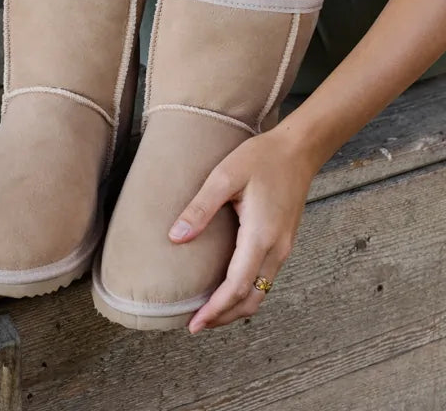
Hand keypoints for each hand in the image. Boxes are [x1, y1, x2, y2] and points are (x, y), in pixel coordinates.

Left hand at [168, 125, 318, 332]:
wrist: (299, 149)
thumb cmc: (261, 158)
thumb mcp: (224, 177)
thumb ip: (200, 208)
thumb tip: (176, 237)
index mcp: (261, 236)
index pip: (237, 287)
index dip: (215, 310)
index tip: (194, 324)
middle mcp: (276, 248)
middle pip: (252, 298)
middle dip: (224, 316)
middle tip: (196, 325)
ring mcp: (283, 246)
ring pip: (261, 291)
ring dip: (236, 306)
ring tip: (209, 310)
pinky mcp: (284, 241)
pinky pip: (265, 277)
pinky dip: (246, 291)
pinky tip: (228, 286)